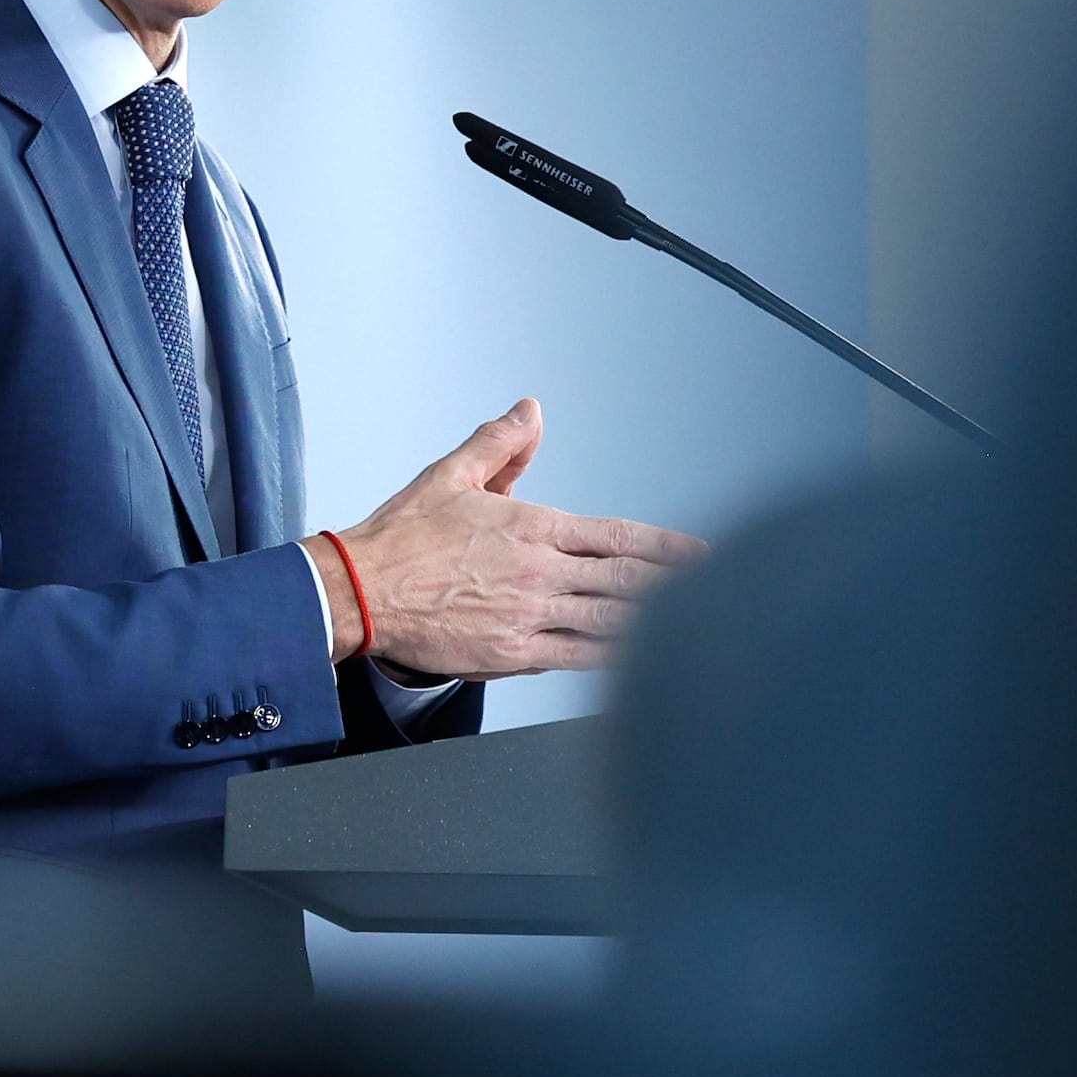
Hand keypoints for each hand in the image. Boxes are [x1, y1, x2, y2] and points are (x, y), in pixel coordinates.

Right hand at [321, 398, 704, 682]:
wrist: (359, 592)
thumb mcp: (451, 477)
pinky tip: (643, 663)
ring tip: (697, 626)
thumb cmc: (398, 541)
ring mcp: (529, 616)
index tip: (700, 554)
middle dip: (676, 586)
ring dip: (657, 623)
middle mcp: (539, 573)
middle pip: (625, 581)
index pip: (615, 537)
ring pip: (609, 621)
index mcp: (531, 528)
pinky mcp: (512, 654)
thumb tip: (530, 413)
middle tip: (716, 591)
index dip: (665, 547)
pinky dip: (615, 659)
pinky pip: (578, 657)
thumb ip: (499, 445)